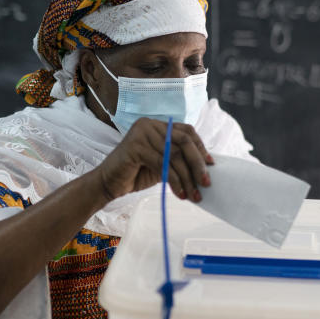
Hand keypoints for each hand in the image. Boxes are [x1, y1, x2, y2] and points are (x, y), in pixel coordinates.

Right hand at [96, 118, 213, 202]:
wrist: (108, 183)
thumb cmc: (136, 173)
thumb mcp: (162, 163)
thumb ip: (178, 159)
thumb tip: (205, 166)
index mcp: (157, 125)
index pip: (186, 131)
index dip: (200, 147)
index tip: (210, 165)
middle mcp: (150, 124)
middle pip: (183, 141)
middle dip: (197, 163)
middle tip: (206, 182)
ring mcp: (141, 133)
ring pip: (174, 155)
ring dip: (187, 177)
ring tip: (193, 194)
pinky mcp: (135, 145)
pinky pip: (162, 164)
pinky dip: (174, 180)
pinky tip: (180, 193)